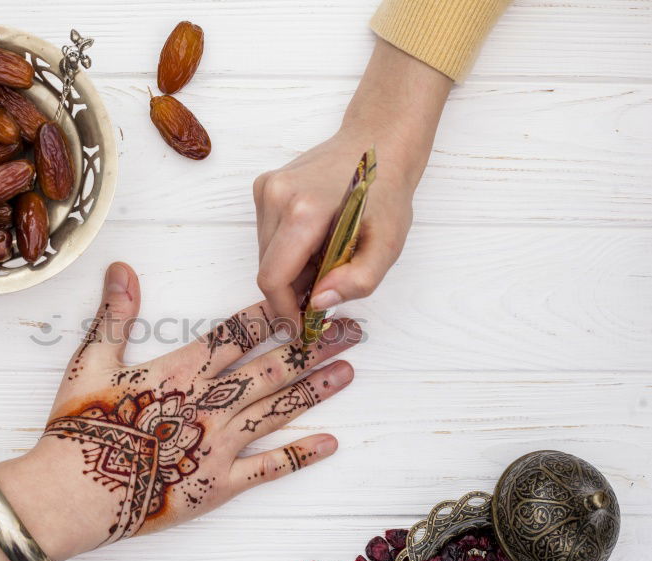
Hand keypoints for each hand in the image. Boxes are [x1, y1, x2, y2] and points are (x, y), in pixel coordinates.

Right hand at [12, 262, 360, 559]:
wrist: (76, 492)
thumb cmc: (81, 426)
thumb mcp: (91, 361)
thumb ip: (115, 314)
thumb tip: (122, 266)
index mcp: (183, 370)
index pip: (238, 333)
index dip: (274, 314)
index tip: (306, 297)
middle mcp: (212, 402)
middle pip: (273, 367)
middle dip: (314, 345)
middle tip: (351, 329)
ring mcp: (220, 444)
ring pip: (279, 409)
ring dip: (316, 389)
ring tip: (349, 371)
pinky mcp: (220, 484)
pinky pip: (269, 468)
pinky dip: (300, 455)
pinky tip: (331, 443)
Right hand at [253, 38, 451, 325]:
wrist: (378, 143)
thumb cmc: (386, 192)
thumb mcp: (388, 243)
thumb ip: (359, 279)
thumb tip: (319, 302)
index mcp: (303, 211)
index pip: (273, 278)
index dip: (284, 309)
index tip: (301, 326)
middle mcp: (275, 196)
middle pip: (267, 268)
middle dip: (292, 289)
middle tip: (326, 287)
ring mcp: (266, 188)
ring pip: (264, 254)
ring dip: (290, 268)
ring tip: (325, 258)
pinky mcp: (264, 186)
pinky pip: (266, 235)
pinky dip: (287, 248)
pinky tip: (315, 239)